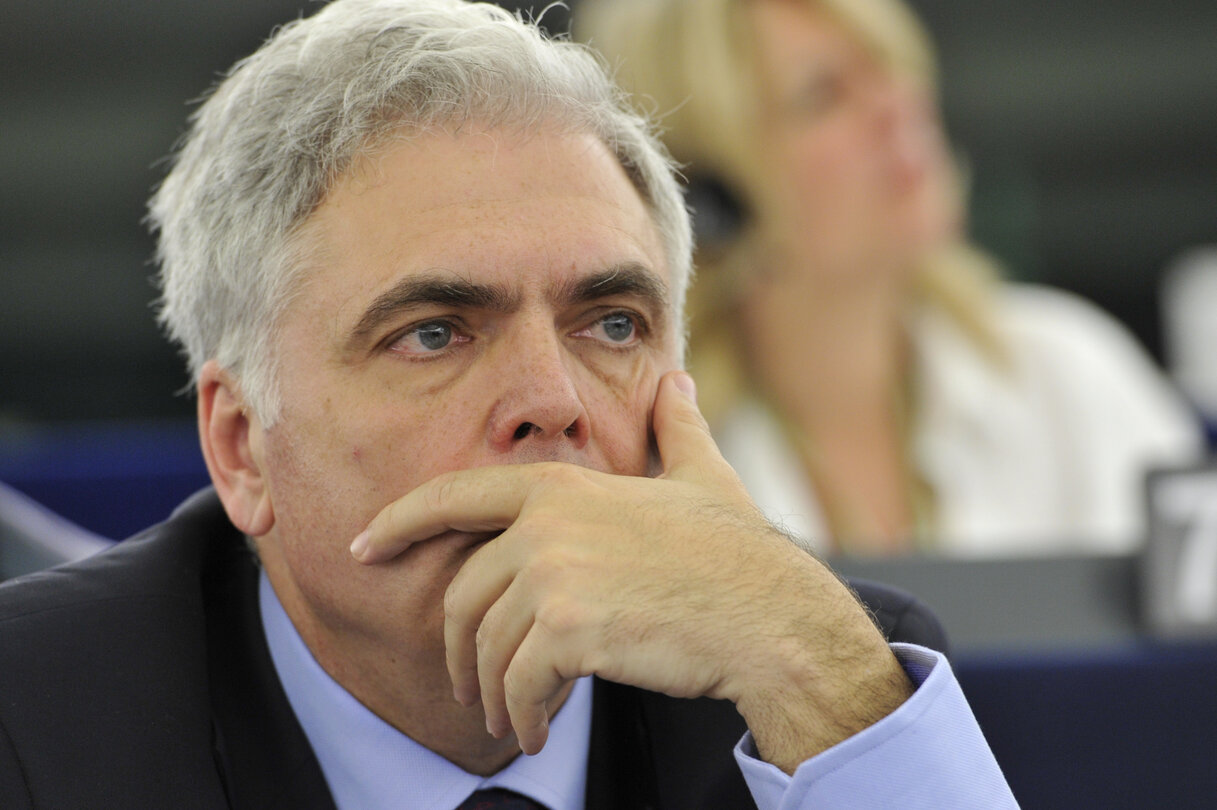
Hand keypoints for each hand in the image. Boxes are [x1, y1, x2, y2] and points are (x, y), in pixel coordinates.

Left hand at [351, 371, 911, 771]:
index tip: (364, 548)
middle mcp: (544, 524)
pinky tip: (535, 733)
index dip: (399, 522)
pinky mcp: (566, 630)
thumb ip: (677, 428)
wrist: (768, 613)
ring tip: (511, 721)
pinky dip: (520, 716)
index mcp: (560, 486)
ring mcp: (552, 574)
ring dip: (491, 695)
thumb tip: (676, 383)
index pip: (453, 497)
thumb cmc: (736, 551)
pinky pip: (517, 684)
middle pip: (462, 596)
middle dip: (459, 651)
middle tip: (473, 688)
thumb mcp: (703, 476)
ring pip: (485, 648)